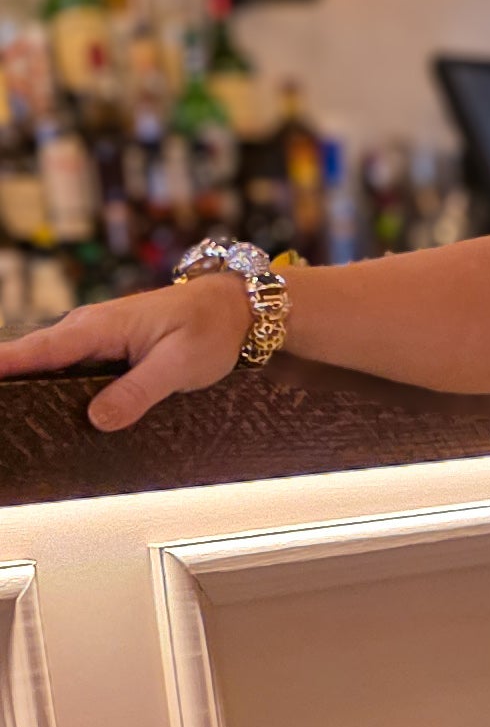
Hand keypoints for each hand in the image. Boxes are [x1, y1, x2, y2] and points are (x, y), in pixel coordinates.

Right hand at [0, 273, 256, 429]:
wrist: (231, 307)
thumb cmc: (208, 328)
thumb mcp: (178, 365)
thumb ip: (138, 392)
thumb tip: (98, 419)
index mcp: (99, 327)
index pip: (39, 350)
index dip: (5, 365)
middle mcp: (87, 329)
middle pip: (34, 359)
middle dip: (9, 381)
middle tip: (2, 417)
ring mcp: (93, 339)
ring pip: (48, 365)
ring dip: (28, 384)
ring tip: (12, 417)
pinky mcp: (103, 350)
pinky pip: (68, 368)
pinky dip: (53, 384)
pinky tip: (45, 408)